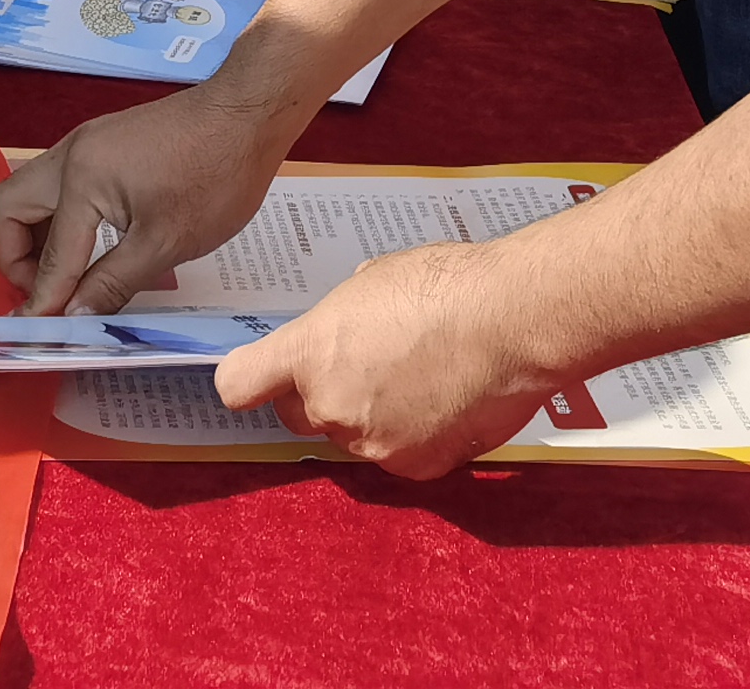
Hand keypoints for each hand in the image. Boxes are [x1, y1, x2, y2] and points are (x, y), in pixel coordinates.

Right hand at [0, 81, 295, 311]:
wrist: (249, 114)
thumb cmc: (215, 178)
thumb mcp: (165, 243)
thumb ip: (112, 282)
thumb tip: (72, 316)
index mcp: (80, 178)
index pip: (49, 255)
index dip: (42, 300)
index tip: (37, 335)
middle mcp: (71, 154)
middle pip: (9, 207)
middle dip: (16, 258)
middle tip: (49, 294)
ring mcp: (86, 144)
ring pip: (33, 194)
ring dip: (37, 238)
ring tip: (69, 277)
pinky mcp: (104, 144)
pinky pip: (61, 185)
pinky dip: (61, 220)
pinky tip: (92, 247)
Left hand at [210, 241, 553, 477]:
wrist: (510, 322)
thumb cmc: (447, 286)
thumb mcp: (373, 282)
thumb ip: (342, 322)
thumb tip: (348, 336)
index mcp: (310, 352)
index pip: (238, 384)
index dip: (246, 381)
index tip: (257, 378)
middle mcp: (330, 405)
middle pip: (299, 415)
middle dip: (320, 396)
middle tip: (364, 367)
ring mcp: (373, 443)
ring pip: (355, 436)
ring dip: (374, 415)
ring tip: (422, 376)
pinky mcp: (416, 467)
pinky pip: (400, 454)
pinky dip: (416, 436)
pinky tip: (446, 401)